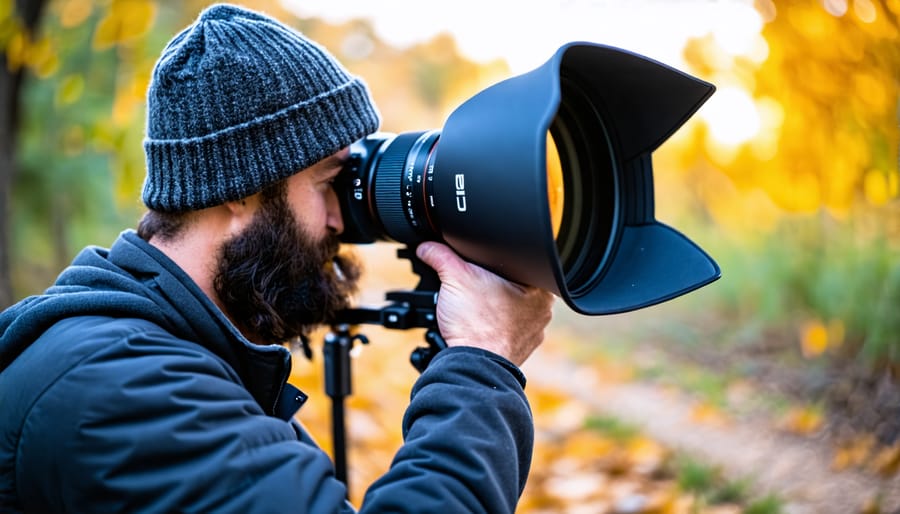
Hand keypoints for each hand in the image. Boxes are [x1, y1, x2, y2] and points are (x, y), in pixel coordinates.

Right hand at [415, 242, 554, 366]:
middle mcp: (542, 310)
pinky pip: (504, 329)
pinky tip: (477, 325)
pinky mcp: (519, 348)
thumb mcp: (453, 278)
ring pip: (509, 308)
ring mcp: (533, 332)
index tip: (480, 266)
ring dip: (491, 306)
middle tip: (474, 287)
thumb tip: (428, 246)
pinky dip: (490, 325)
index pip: (520, 261)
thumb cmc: (475, 325)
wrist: (471, 366)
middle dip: (492, 283)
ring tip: (473, 308)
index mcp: (540, 287)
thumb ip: (440, 255)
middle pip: (514, 285)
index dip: (496, 260)